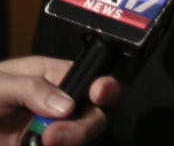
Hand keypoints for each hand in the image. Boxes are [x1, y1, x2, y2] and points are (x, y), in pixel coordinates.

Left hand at [0, 56, 120, 145]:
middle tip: (55, 137)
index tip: (98, 94)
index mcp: (47, 77)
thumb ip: (30, 88)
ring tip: (40, 145)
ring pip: (78, 139)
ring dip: (69, 141)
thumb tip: (65, 105)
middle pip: (91, 114)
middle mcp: (54, 106)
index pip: (86, 78)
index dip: (100, 85)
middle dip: (82, 126)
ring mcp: (47, 134)